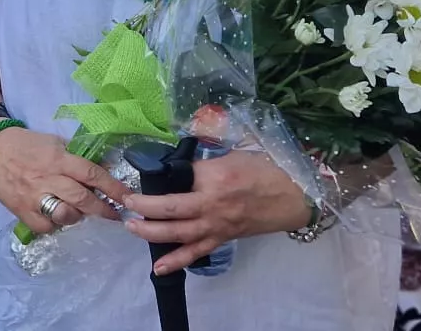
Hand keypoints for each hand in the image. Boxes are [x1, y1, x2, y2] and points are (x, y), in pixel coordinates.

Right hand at [0, 127, 128, 233]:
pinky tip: (55, 217)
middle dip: (103, 209)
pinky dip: (54, 225)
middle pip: (82, 198)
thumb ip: (76, 157)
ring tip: (78, 211)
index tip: (128, 198)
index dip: (113, 187)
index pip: (92, 174)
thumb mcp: (54, 142)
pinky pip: (45, 226)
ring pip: (65, 215)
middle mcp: (48, 179)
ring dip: (77, 216)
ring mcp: (34, 197)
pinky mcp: (22, 211)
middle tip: (116, 215)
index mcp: (58, 158)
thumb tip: (104, 170)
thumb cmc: (25, 144)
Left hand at [122, 152, 314, 273]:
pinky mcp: (222, 238)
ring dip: (151, 231)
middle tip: (127, 202)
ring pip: (178, 231)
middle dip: (144, 205)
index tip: (144, 173)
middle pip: (171, 205)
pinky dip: (176, 261)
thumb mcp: (237, 153)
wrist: (294, 197)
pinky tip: (158, 267)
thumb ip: (208, 161)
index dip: (160, 173)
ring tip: (132, 227)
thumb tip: (184, 165)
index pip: (180, 174)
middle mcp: (212, 202)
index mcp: (216, 175)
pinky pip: (196, 252)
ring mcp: (216, 224)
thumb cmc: (267, 171)